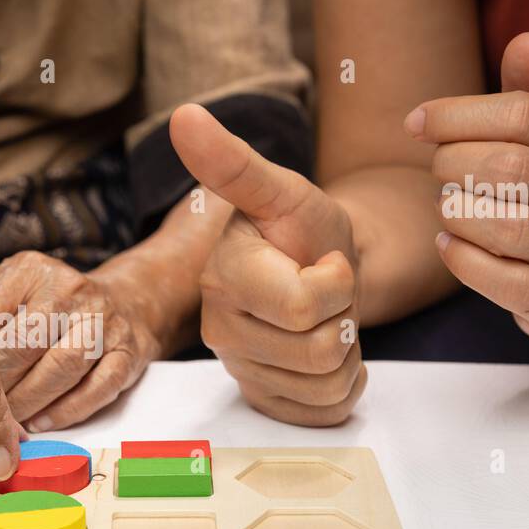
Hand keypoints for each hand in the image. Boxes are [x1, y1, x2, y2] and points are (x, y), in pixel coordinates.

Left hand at [0, 251, 160, 431]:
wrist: (127, 301)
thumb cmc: (52, 305)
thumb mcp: (11, 292)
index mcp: (32, 272)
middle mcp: (72, 290)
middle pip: (26, 343)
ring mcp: (105, 322)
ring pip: (63, 367)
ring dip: (29, 401)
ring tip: (5, 425)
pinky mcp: (129, 353)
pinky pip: (97, 389)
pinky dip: (65, 411)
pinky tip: (40, 424)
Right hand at [169, 104, 366, 425]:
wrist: (323, 268)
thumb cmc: (303, 229)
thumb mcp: (283, 191)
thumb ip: (234, 162)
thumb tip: (183, 115)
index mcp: (222, 276)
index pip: (303, 304)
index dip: (336, 284)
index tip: (326, 260)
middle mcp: (218, 327)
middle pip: (318, 351)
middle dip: (343, 318)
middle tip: (328, 293)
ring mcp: (239, 368)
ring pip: (325, 384)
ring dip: (346, 351)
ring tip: (326, 319)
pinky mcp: (263, 399)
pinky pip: (323, 412)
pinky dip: (343, 386)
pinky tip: (325, 351)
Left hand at [410, 32, 528, 340]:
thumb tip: (527, 38)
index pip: (523, 114)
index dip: (458, 114)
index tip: (415, 122)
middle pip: (509, 167)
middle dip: (452, 165)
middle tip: (437, 171)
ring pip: (507, 226)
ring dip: (456, 214)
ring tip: (448, 207)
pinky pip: (502, 279)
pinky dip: (461, 259)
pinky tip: (448, 244)